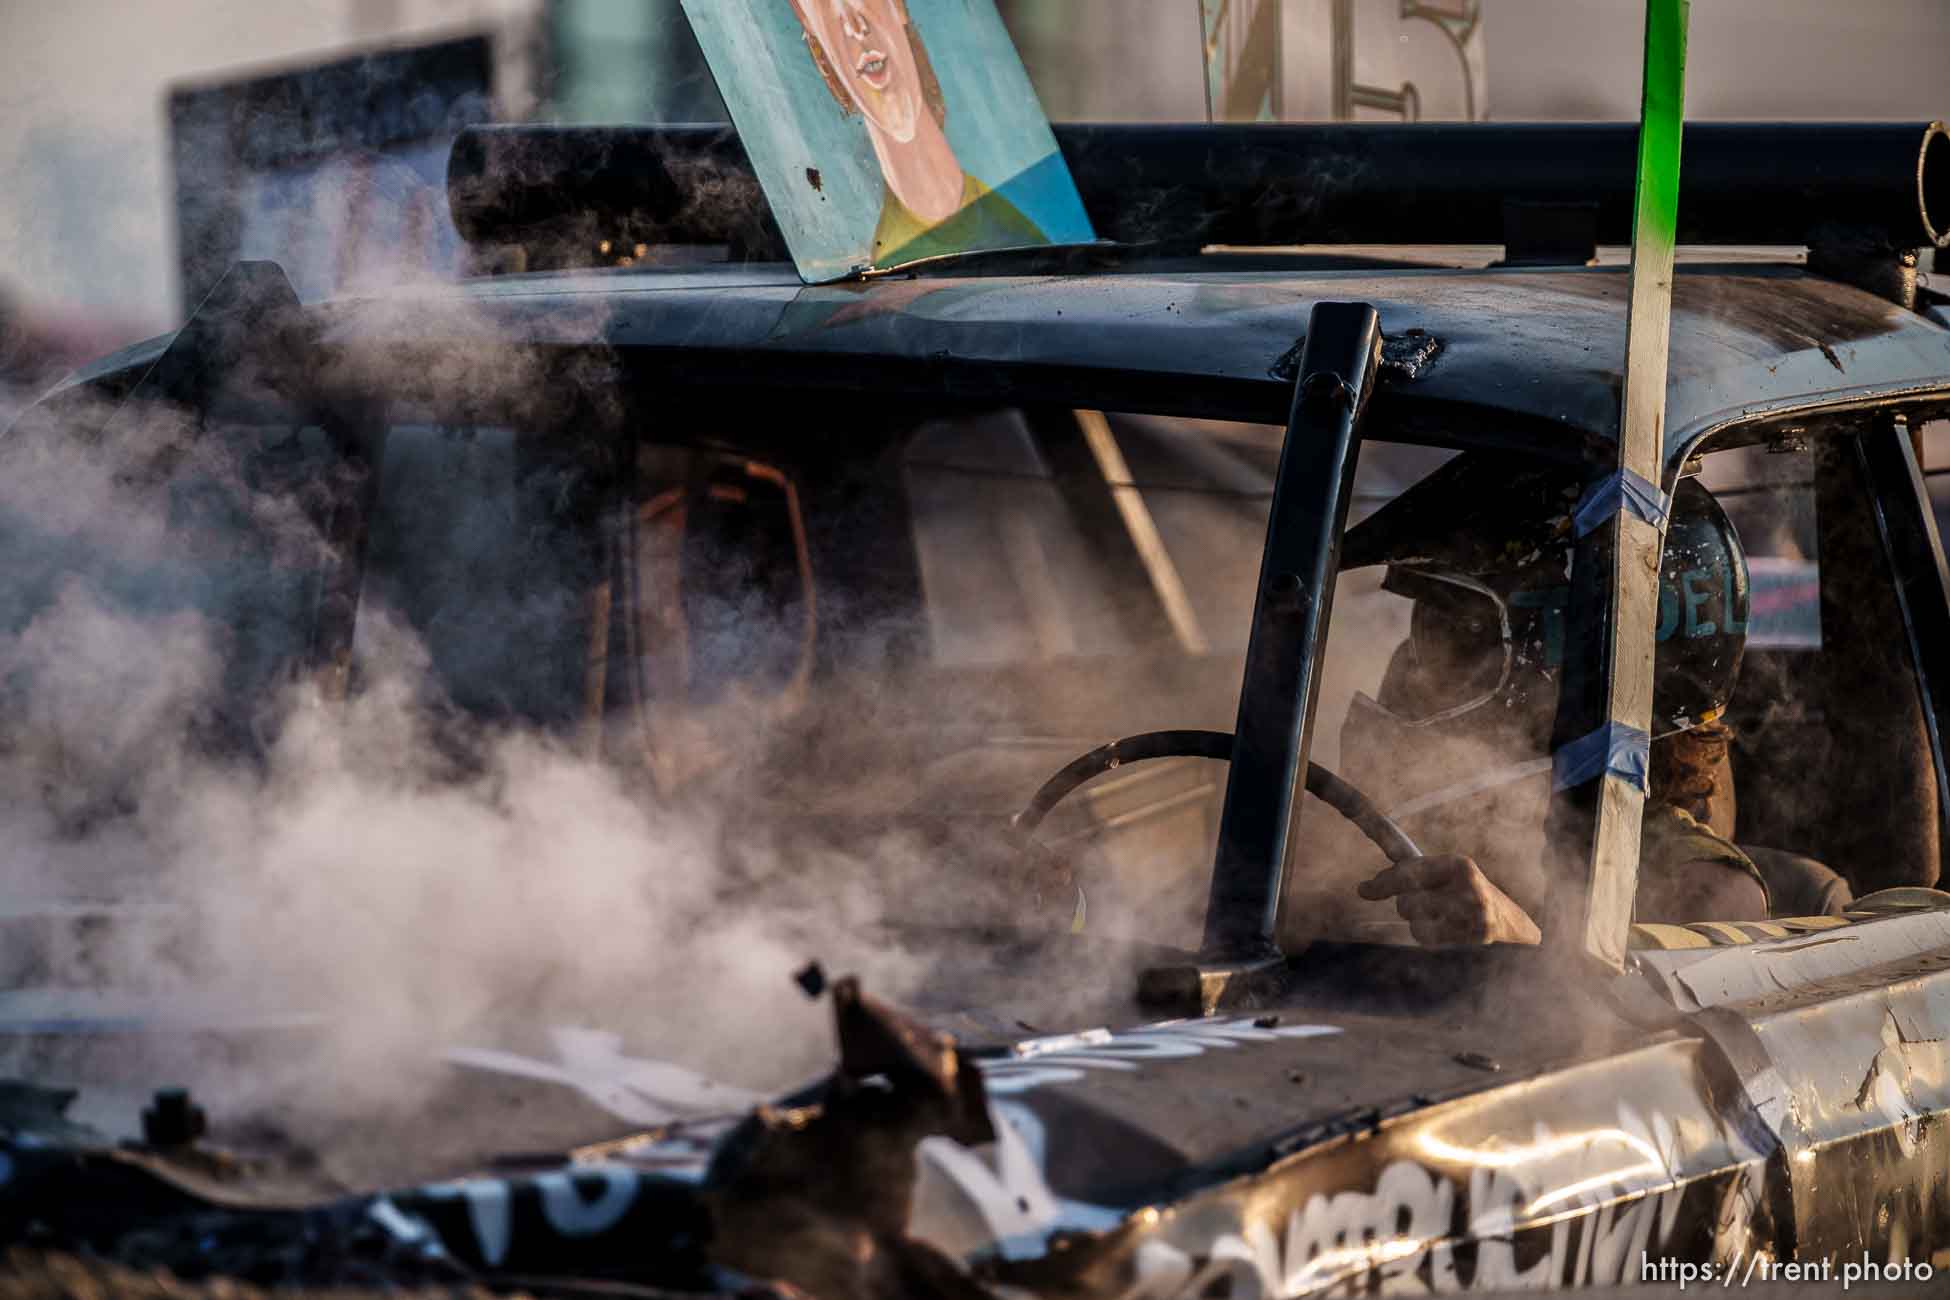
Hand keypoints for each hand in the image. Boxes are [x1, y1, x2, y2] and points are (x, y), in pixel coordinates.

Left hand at [1356, 855, 1542, 946]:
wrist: (1512, 922)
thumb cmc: (1466, 895)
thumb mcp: (1444, 876)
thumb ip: (1409, 874)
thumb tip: (1364, 888)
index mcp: (1458, 864)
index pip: (1411, 871)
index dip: (1385, 882)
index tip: (1363, 890)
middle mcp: (1468, 885)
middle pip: (1407, 900)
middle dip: (1404, 903)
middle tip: (1419, 903)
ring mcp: (1474, 912)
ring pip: (1415, 920)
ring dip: (1417, 921)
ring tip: (1439, 917)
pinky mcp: (1476, 935)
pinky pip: (1428, 937)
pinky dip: (1429, 935)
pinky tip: (1447, 931)